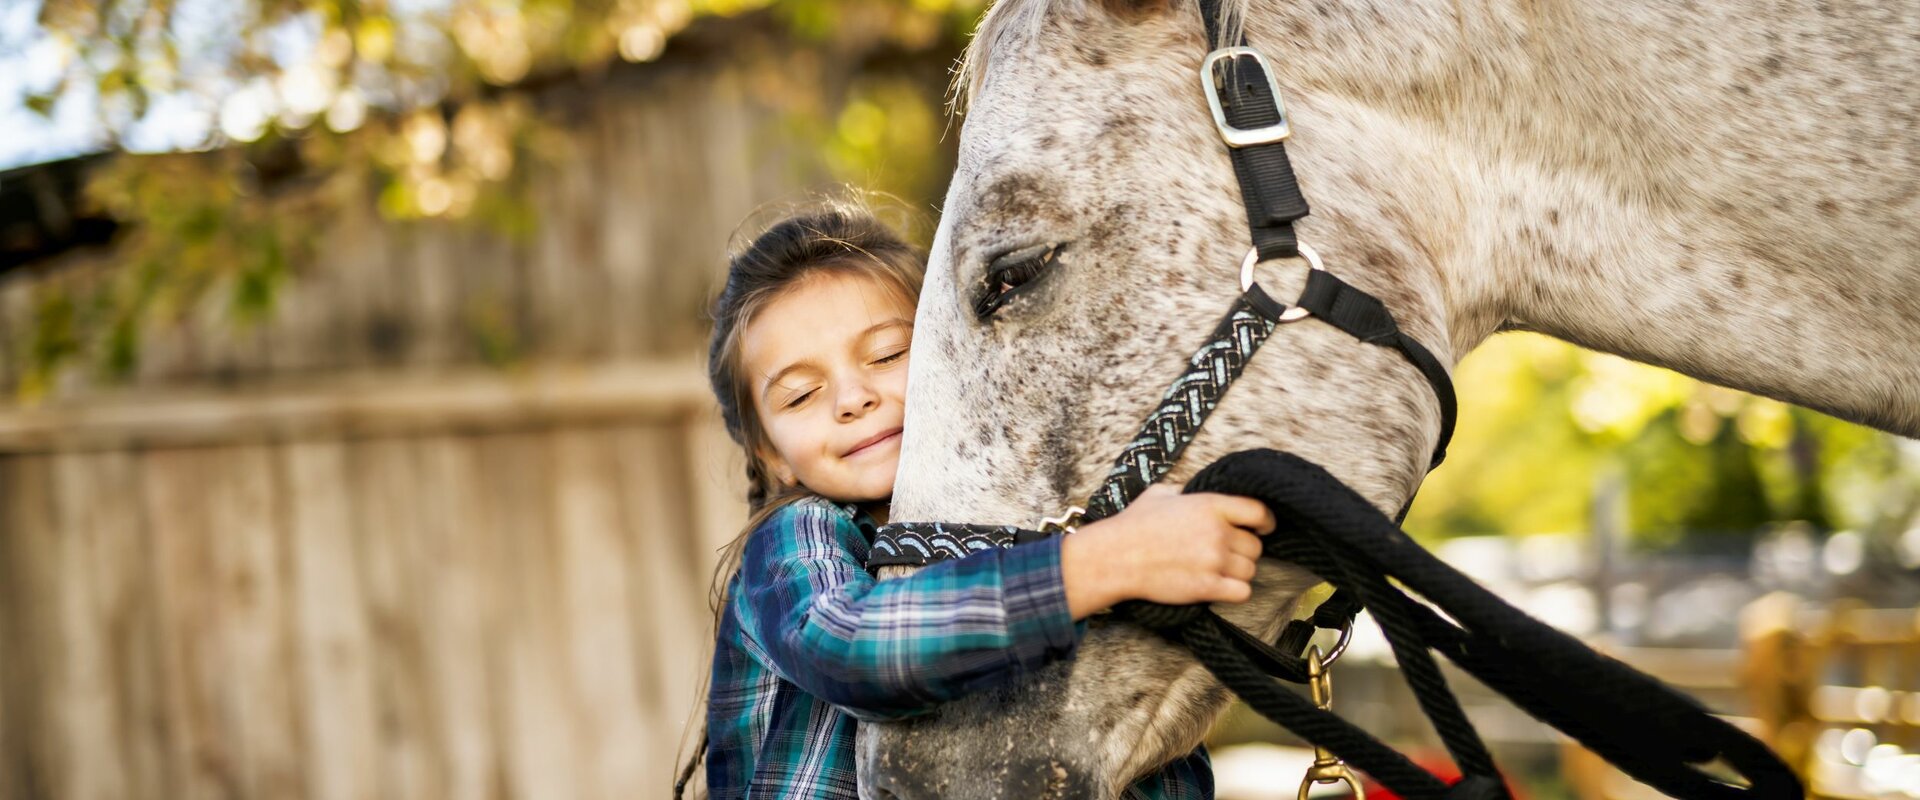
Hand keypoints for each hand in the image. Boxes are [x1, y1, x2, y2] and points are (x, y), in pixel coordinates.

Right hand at [1059, 484, 1274, 618]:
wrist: (1116, 557)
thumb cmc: (1134, 524)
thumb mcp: (1161, 494)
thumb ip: (1185, 491)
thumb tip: (1193, 491)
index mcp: (1210, 505)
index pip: (1259, 512)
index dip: (1266, 521)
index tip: (1263, 528)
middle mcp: (1217, 532)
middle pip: (1255, 547)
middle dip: (1245, 551)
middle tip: (1228, 554)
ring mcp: (1214, 561)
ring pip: (1250, 570)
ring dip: (1239, 572)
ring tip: (1220, 571)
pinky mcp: (1207, 587)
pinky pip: (1243, 592)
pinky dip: (1236, 592)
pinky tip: (1222, 588)